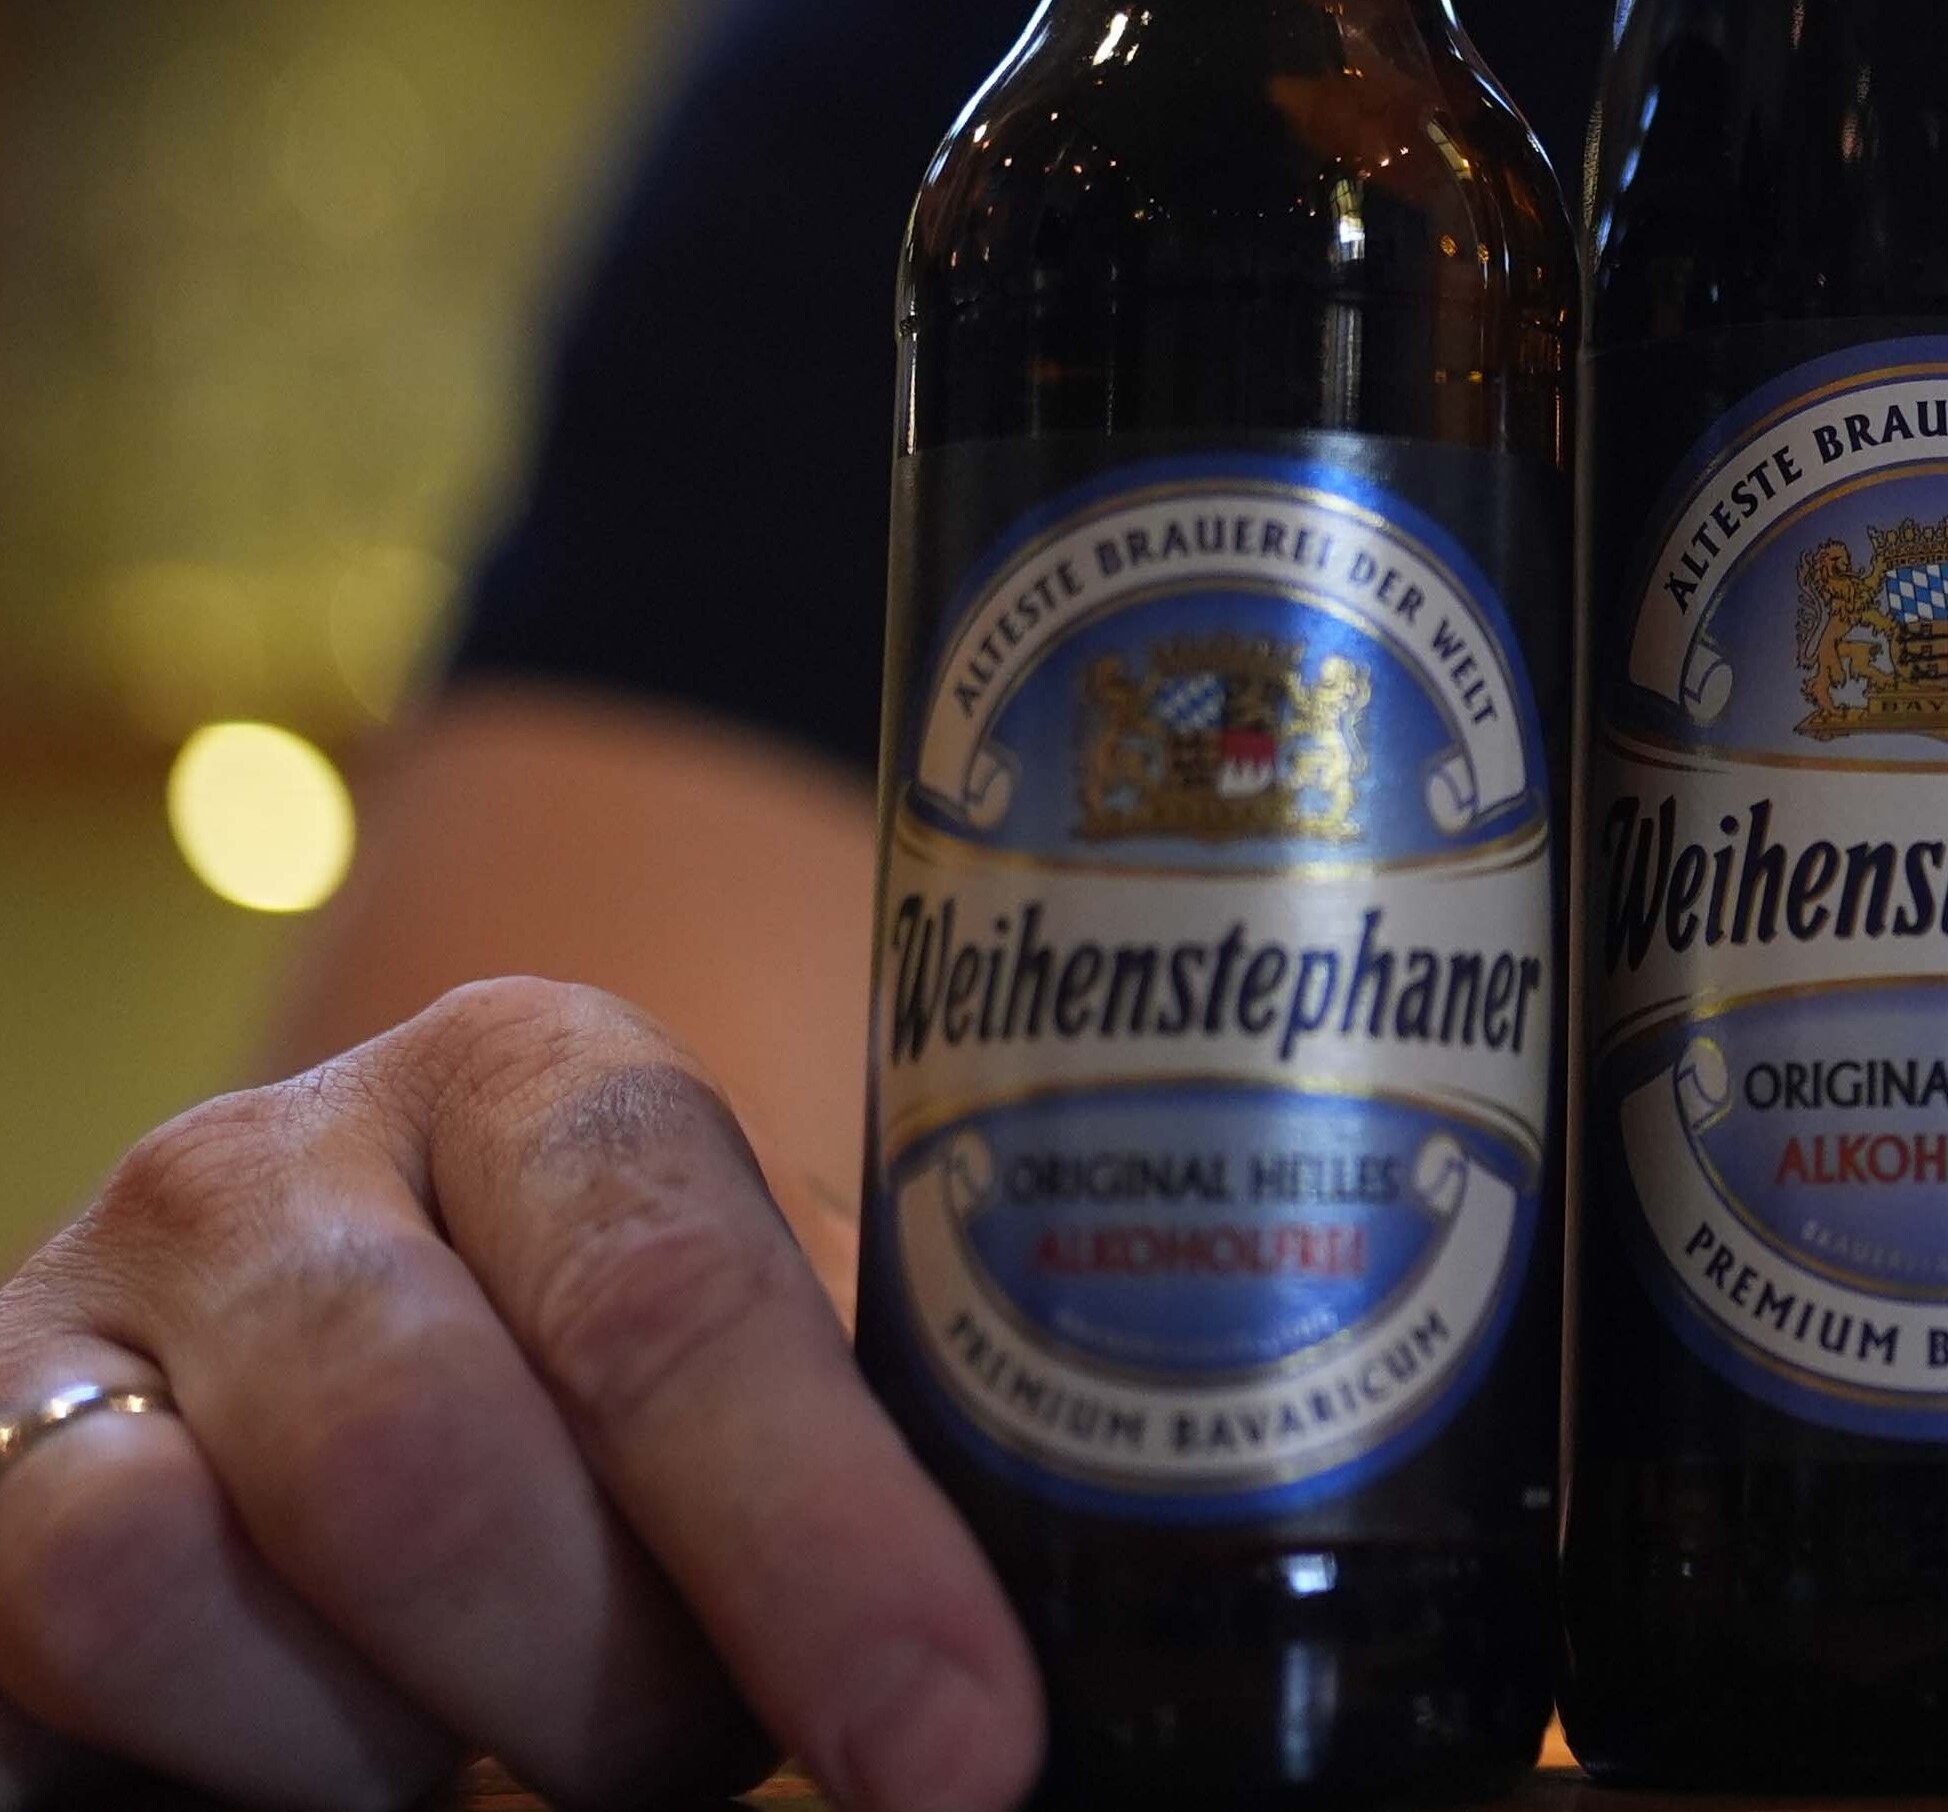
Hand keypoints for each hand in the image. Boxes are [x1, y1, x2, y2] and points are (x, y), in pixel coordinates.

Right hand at [0, 980, 1037, 1811]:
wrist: (286, 1350)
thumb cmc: (580, 1398)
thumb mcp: (703, 1365)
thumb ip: (833, 1459)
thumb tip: (980, 1706)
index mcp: (523, 1077)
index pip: (669, 1296)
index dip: (826, 1550)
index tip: (958, 1751)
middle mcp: (258, 1171)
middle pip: (415, 1454)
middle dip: (604, 1681)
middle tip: (685, 1756)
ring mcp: (52, 1342)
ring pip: (158, 1580)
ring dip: (370, 1740)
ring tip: (460, 1750)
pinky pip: (19, 1682)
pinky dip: (206, 1776)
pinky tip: (306, 1779)